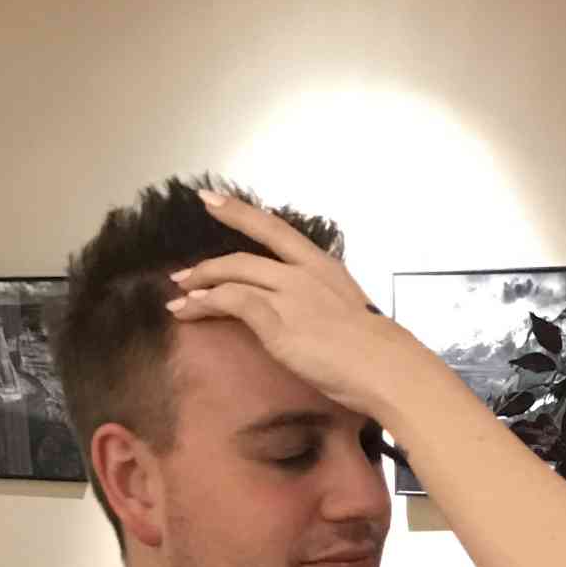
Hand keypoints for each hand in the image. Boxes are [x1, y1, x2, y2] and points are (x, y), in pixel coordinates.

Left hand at [166, 192, 426, 422]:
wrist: (386, 367)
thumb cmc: (376, 352)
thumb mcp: (350, 313)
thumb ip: (324, 306)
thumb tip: (310, 318)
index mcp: (322, 266)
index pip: (274, 229)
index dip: (238, 212)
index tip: (209, 199)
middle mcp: (302, 273)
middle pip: (243, 256)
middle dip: (207, 264)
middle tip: (181, 275)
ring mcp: (289, 295)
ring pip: (232, 276)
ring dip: (200, 285)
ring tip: (179, 299)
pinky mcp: (277, 322)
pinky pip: (232, 302)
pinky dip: (207, 302)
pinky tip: (190, 309)